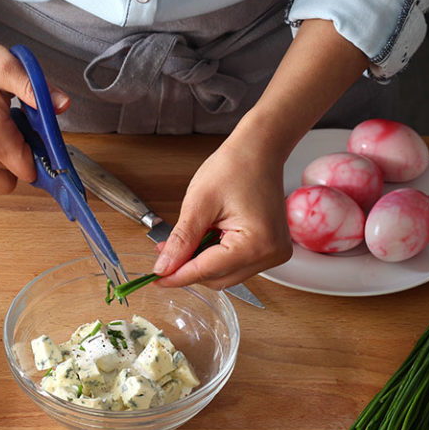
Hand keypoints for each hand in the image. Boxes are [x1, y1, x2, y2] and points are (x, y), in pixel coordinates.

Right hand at [0, 34, 69, 192]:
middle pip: (15, 177)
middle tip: (21, 130)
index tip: (39, 136)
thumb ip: (37, 90)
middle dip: (24, 159)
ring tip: (3, 129)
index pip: (29, 170)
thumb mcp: (8, 67)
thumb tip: (63, 104)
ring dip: (7, 162)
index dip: (41, 156)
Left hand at [152, 133, 292, 288]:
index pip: (207, 271)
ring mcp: (273, 254)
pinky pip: (235, 264)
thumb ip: (181, 240)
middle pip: (217, 278)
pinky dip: (215, 256)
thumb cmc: (235, 167)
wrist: (258, 151)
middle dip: (188, 268)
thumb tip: (164, 267)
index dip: (177, 276)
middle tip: (164, 254)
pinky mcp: (269, 249)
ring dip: (201, 263)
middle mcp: (270, 254)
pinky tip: (204, 239)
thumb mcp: (199, 203)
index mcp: (256, 244)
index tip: (156, 278)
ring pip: (225, 273)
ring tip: (185, 241)